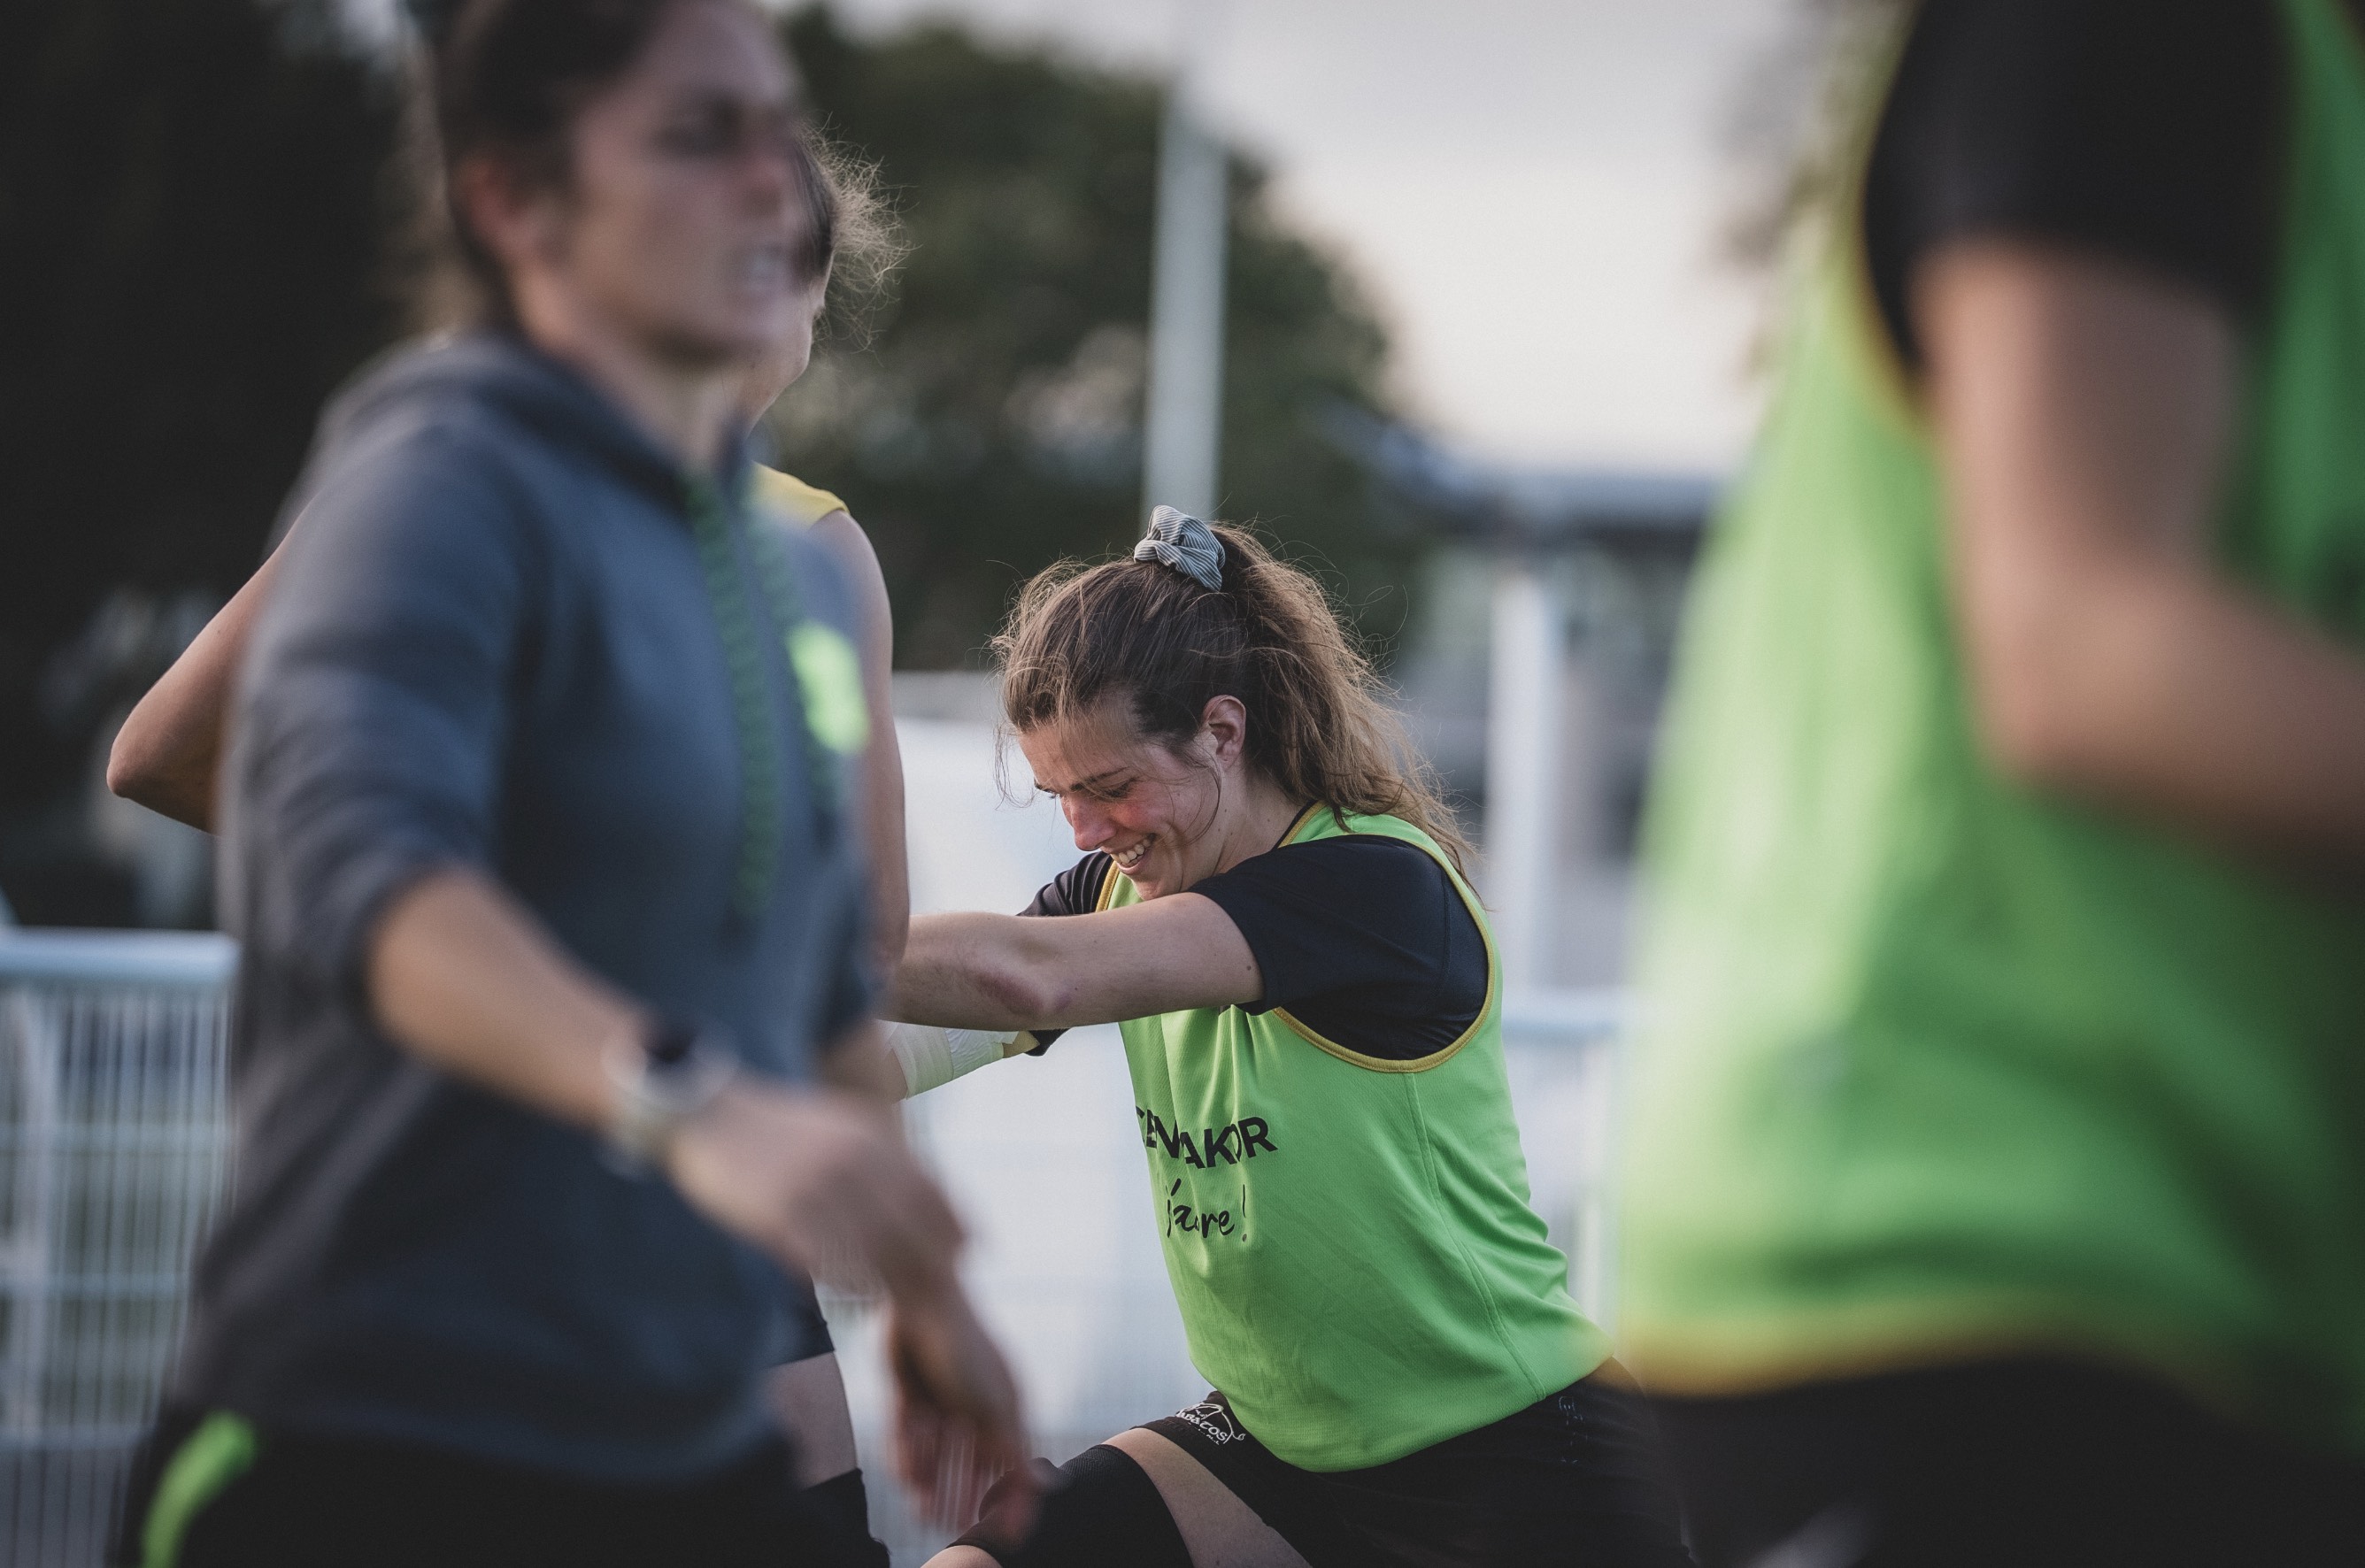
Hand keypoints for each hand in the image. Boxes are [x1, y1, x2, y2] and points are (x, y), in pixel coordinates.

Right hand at [665, 1075, 959, 1295]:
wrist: (706, 1115)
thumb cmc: (778, 1128)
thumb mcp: (840, 1124)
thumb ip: (884, 1154)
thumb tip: (928, 1186)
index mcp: (868, 1138)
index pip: (929, 1190)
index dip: (954, 1225)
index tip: (971, 1252)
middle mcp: (849, 1162)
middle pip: (907, 1227)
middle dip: (930, 1265)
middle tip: (944, 1294)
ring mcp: (815, 1189)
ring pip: (871, 1251)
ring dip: (893, 1284)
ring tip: (906, 1307)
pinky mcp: (780, 1216)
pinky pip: (824, 1262)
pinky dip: (845, 1283)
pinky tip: (856, 1299)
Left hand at [889, 1291, 1038, 1534]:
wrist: (917, 1301)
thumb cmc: (965, 1348)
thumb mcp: (995, 1406)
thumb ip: (1013, 1450)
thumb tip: (1041, 1490)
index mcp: (1004, 1405)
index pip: (1011, 1460)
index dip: (1012, 1496)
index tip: (1007, 1533)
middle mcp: (974, 1406)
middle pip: (970, 1461)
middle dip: (963, 1494)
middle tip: (953, 1527)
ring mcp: (940, 1401)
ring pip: (936, 1454)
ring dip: (933, 1483)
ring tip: (924, 1511)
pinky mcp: (908, 1395)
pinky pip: (908, 1436)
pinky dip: (909, 1456)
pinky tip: (908, 1478)